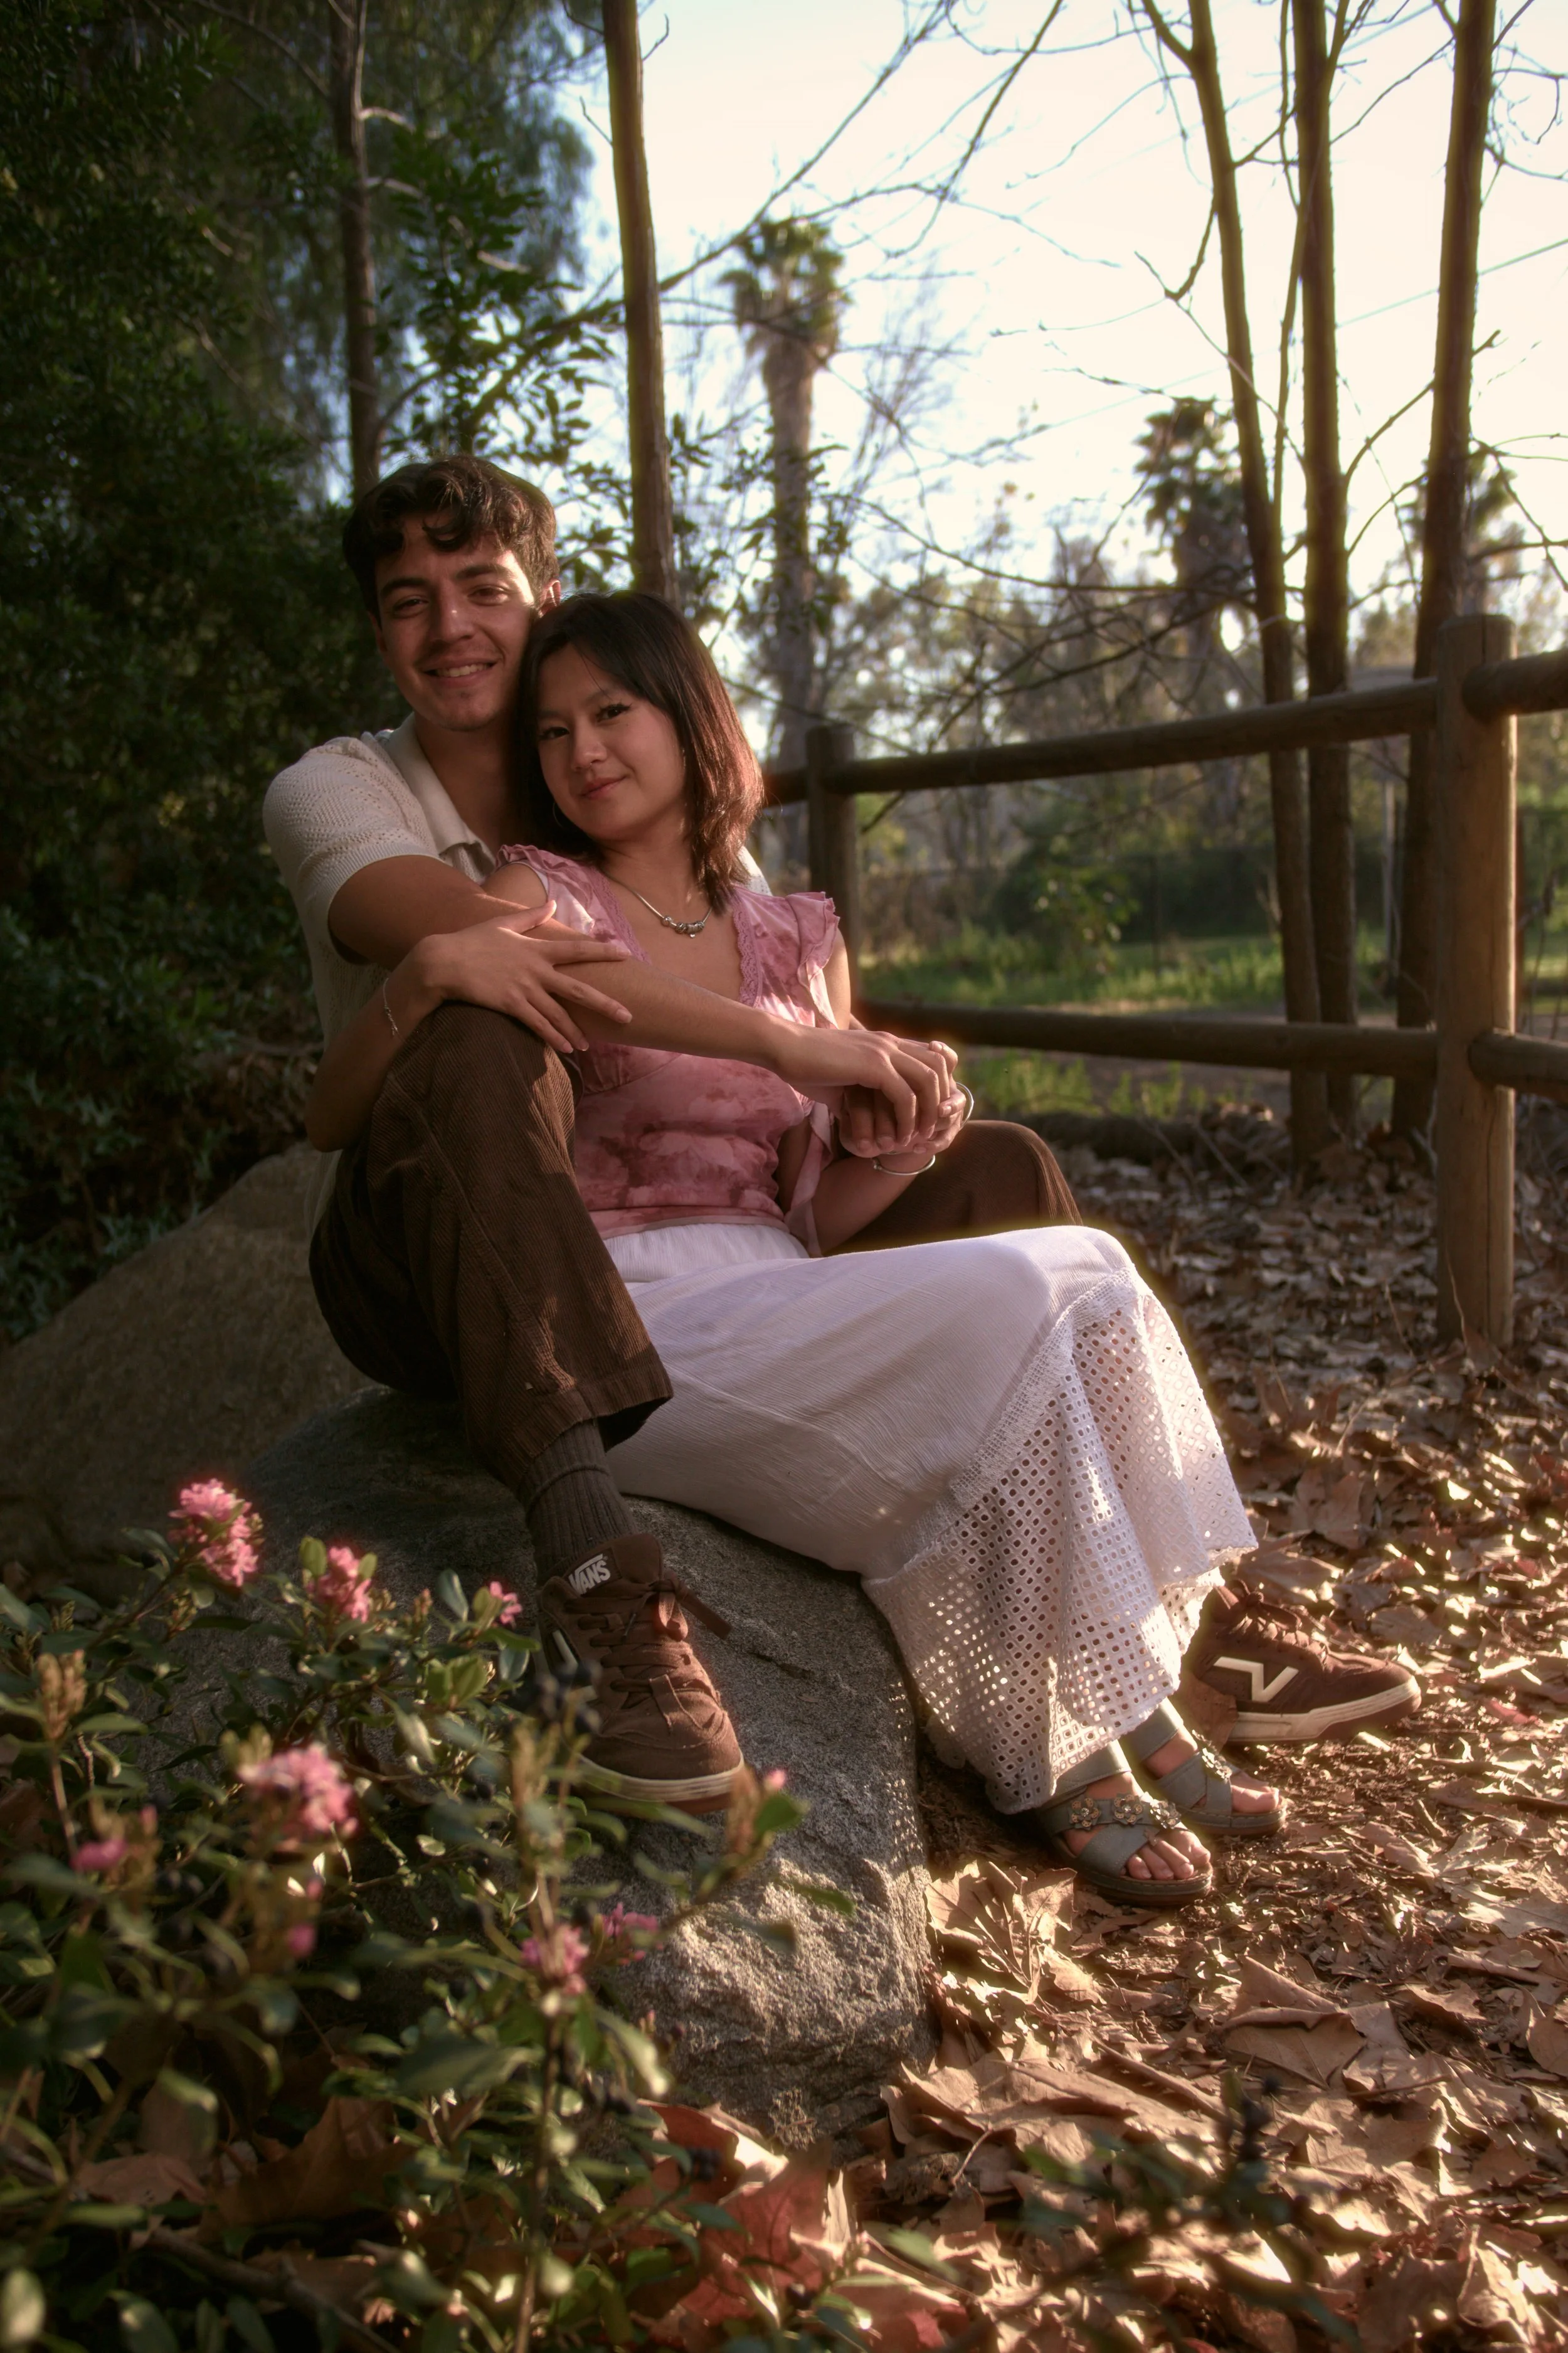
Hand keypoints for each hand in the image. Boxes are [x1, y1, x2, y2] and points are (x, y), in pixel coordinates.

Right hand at [410, 898, 633, 1055]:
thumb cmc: (472, 941)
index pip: (577, 949)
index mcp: (536, 948)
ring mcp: (523, 988)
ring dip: (575, 1031)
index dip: (603, 951)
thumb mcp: (503, 923)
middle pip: (578, 988)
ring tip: (588, 1045)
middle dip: (605, 1004)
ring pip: (558, 1013)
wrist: (444, 960)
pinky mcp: (510, 1004)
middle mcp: (535, 969)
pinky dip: (553, 1037)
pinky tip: (565, 1049)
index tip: (626, 954)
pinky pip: (537, 1024)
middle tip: (627, 1016)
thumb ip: (532, 916)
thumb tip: (552, 903)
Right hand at [772, 1026, 957, 1150]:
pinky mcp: (874, 1065)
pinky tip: (899, 1136)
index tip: (930, 1113)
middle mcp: (890, 1043)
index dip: (937, 1085)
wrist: (783, 1048)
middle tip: (934, 1127)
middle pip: (939, 1066)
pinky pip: (905, 1095)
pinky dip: (907, 1119)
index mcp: (885, 1042)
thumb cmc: (805, 1065)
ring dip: (928, 1112)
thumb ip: (858, 1093)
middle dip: (941, 1099)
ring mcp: (884, 1051)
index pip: (931, 1056)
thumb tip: (857, 1117)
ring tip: (920, 1137)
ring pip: (928, 1081)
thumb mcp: (840, 1080)